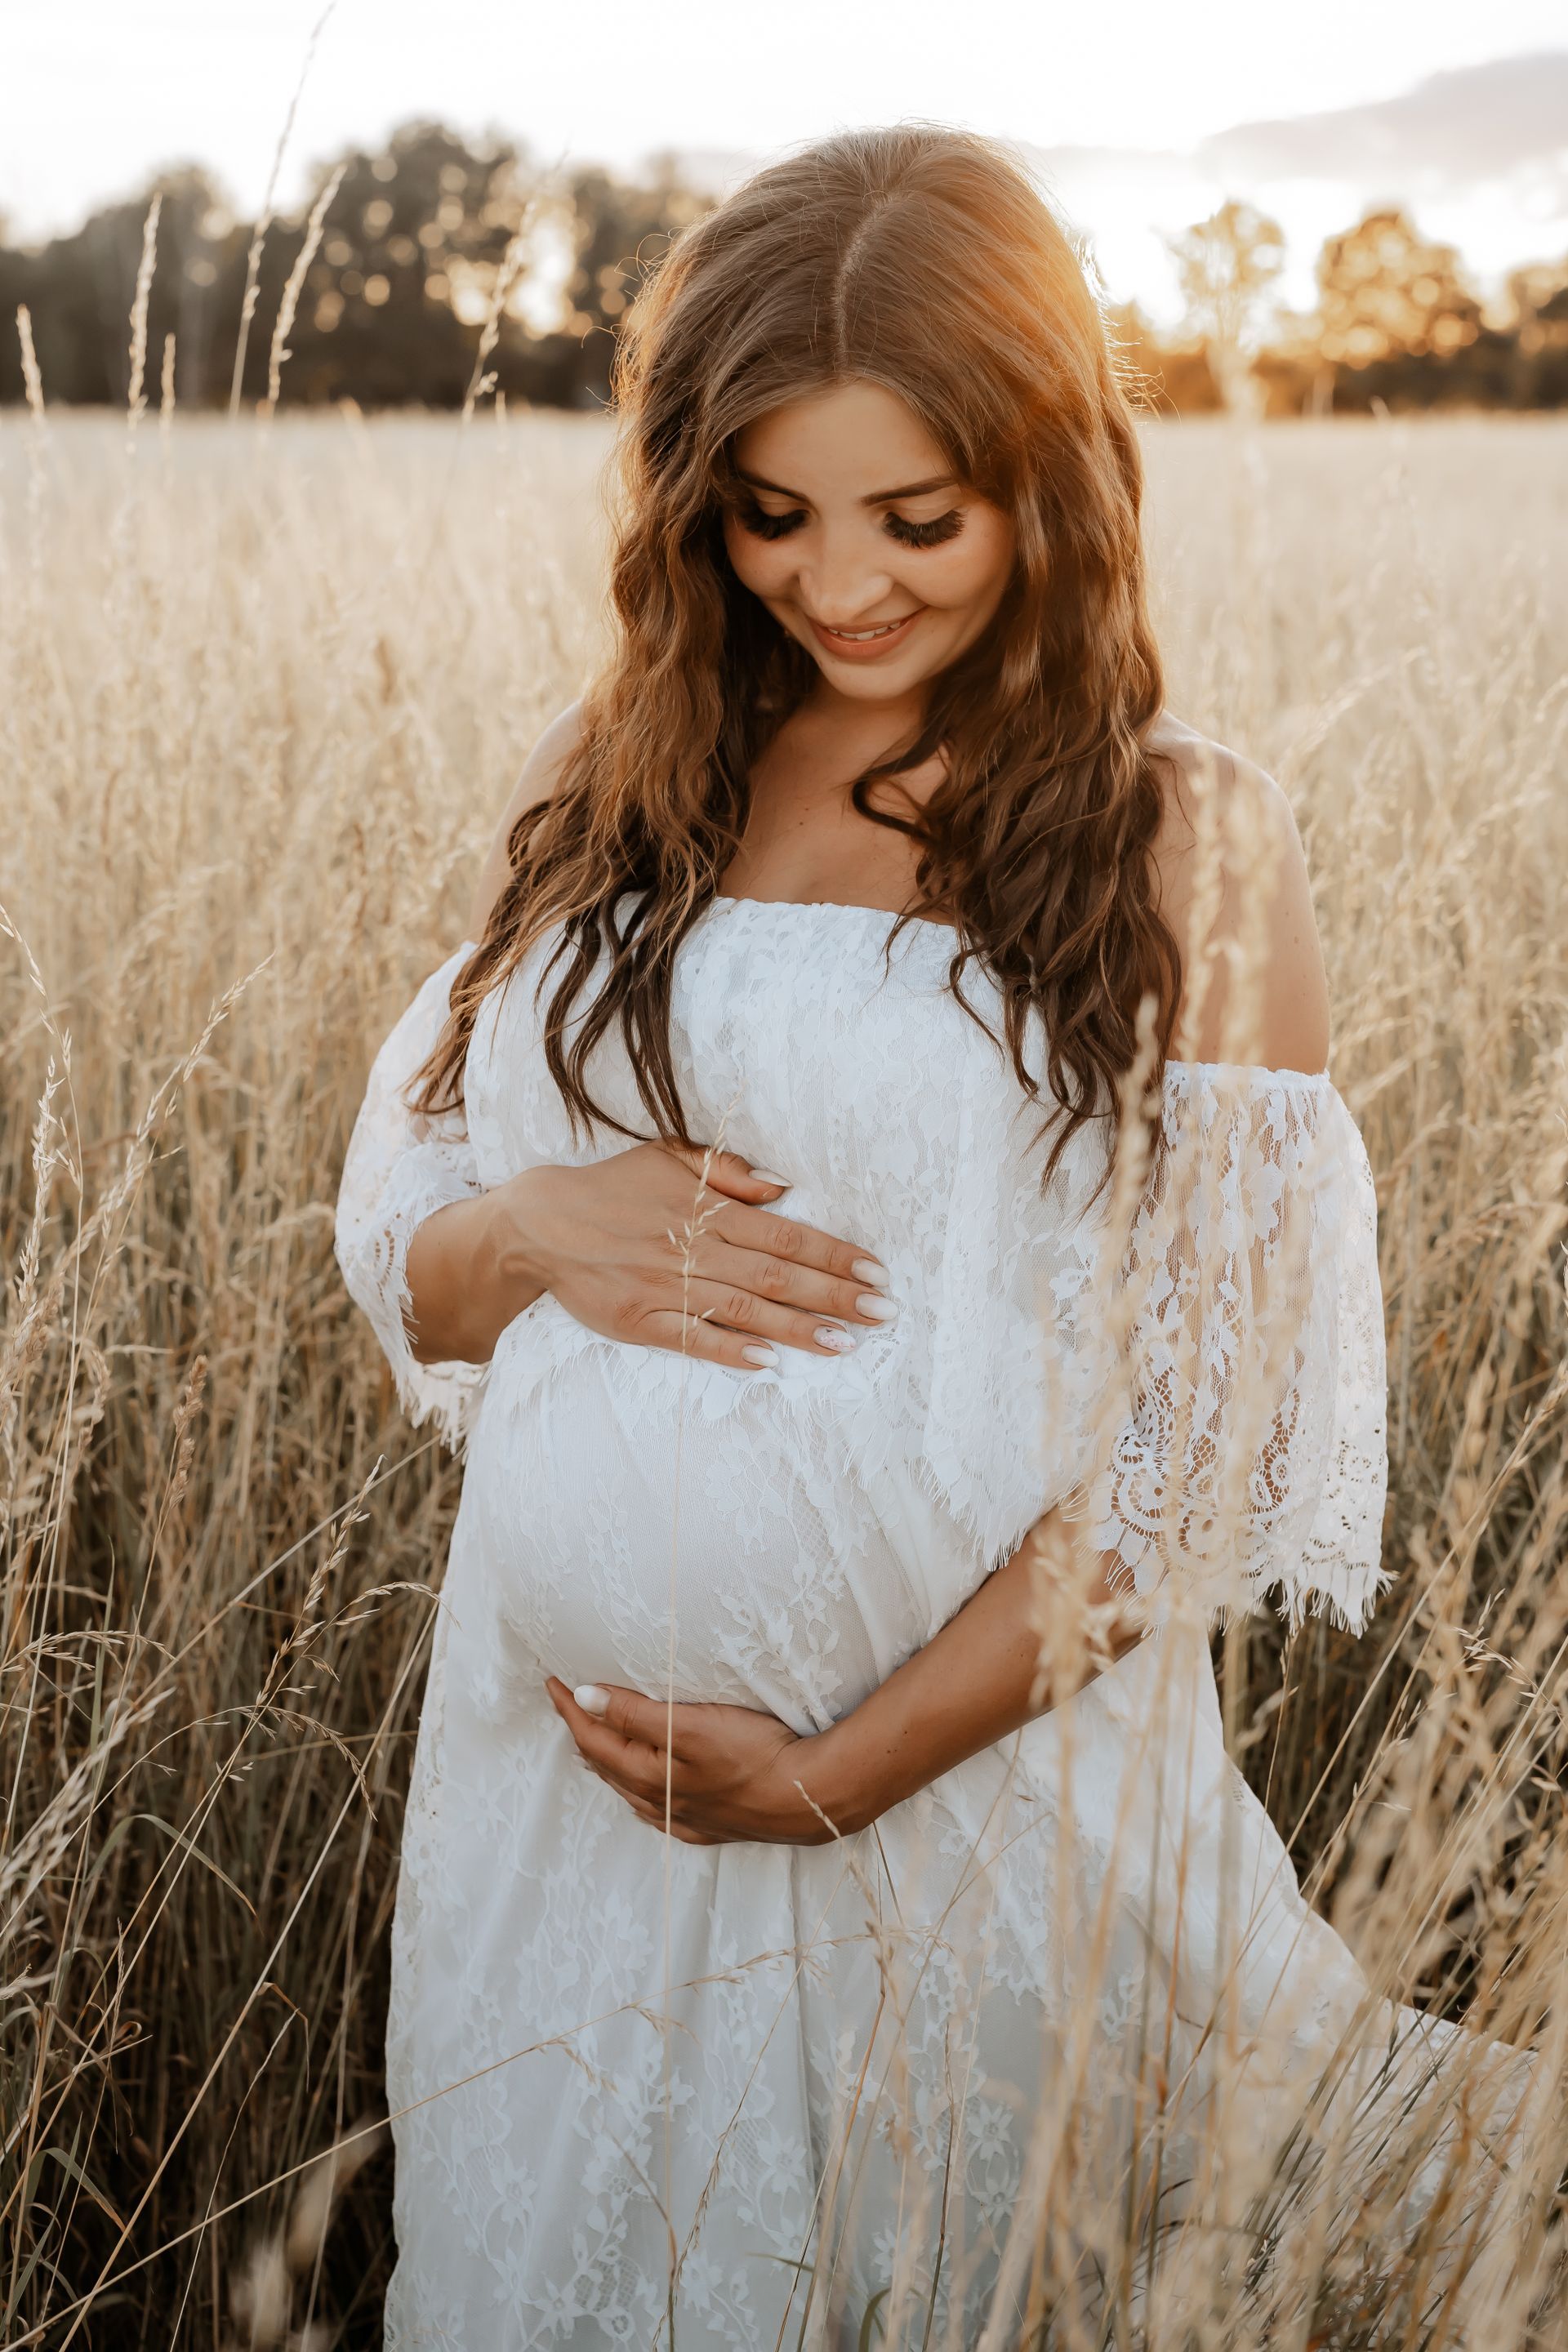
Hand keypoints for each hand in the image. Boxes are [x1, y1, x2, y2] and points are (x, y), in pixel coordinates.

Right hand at [499, 1143, 894, 1370]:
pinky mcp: (642, 1320)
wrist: (539, 1224)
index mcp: (708, 1210)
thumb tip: (782, 1187)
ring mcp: (668, 1287)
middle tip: (882, 1313)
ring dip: (799, 1328)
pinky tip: (770, 1361)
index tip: (876, 1272)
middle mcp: (694, 1249)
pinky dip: (732, 1349)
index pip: (787, 1236)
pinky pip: (693, 1337)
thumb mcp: (669, 1159)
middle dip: (835, 1295)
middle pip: (777, 1277)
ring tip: (845, 1343)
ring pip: (745, 1309)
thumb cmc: (612, 1189)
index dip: (835, 1255)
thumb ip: (727, 1171)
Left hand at [545, 1678, 855, 1844]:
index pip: (594, 1737)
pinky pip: (659, 1810)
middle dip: (583, 1732)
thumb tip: (584, 1699)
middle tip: (567, 1703)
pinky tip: (644, 1793)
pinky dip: (639, 1792)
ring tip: (593, 1741)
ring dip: (607, 1762)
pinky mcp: (712, 1826)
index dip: (570, 1707)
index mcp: (648, 1774)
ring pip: (629, 1788)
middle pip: (606, 1764)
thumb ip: (635, 1712)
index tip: (553, 1680)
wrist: (810, 1797)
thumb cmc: (755, 1755)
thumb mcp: (690, 1724)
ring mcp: (685, 1818)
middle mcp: (659, 1801)